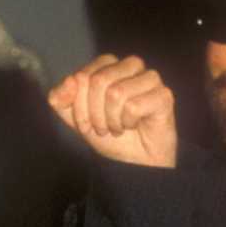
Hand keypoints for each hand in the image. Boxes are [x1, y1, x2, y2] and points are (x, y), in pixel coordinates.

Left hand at [48, 54, 176, 167]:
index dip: (79, 104)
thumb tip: (68, 81)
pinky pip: (134, 106)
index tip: (86, 122)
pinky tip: (135, 126)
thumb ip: (61, 98)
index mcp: (108, 65)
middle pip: (99, 81)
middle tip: (103, 127)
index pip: (83, 76)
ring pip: (116, 92)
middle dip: (94, 113)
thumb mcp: (76, 117)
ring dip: (112, 120)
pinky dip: (128, 123)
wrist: (133, 162)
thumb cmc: (109, 134)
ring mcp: (150, 79)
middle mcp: (131, 66)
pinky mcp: (164, 95)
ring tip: (118, 127)